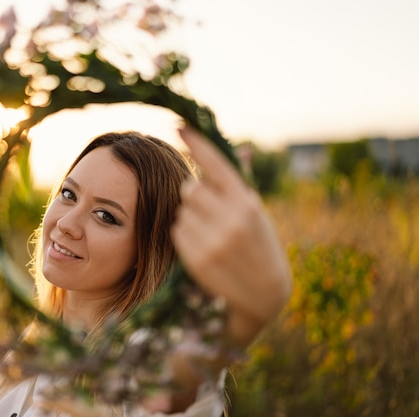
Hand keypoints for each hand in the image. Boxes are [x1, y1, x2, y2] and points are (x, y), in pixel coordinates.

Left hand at [171, 126, 291, 346]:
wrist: (264, 294)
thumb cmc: (260, 246)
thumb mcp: (257, 212)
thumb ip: (240, 183)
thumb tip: (238, 148)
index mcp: (247, 202)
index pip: (216, 164)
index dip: (196, 143)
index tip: (179, 125)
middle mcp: (231, 218)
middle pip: (189, 188)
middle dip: (195, 195)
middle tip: (210, 210)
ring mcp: (213, 240)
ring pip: (182, 210)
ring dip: (190, 216)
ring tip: (211, 232)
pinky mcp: (198, 258)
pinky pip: (177, 232)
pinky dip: (186, 234)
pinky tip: (204, 245)